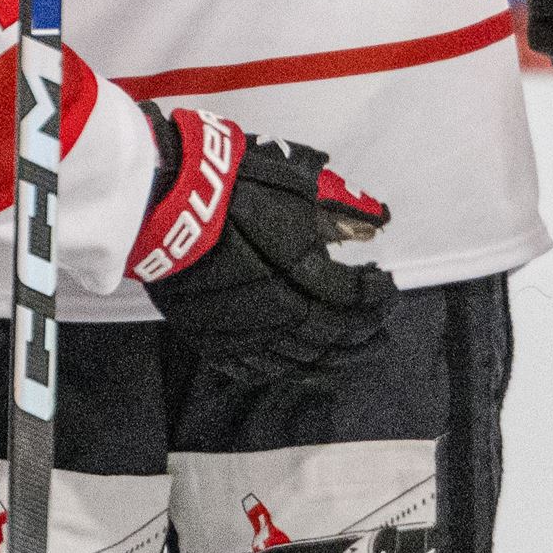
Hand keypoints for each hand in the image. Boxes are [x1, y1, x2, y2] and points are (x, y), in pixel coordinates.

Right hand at [131, 105, 395, 388]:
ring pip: (301, 361)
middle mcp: (279, 310)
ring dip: (335, 362)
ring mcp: (245, 330)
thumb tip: (375, 218)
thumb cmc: (229, 184)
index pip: (355, 297)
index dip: (378, 296)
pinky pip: (258, 368)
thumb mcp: (292, 180)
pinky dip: (287, 371)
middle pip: (335, 336)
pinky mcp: (213, 339)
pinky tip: (302, 368)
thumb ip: (337, 203)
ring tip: (356, 358)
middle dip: (366, 335)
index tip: (388, 287)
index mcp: (303, 272)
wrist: (165, 201)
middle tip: (383, 333)